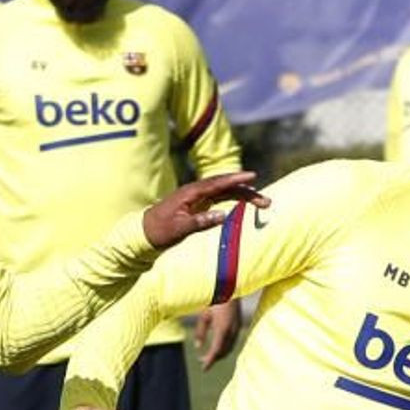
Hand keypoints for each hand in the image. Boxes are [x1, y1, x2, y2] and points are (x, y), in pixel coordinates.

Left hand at [144, 169, 262, 249]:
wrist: (144, 232)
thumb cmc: (159, 231)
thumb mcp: (179, 230)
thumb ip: (200, 222)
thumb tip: (223, 216)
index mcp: (191, 193)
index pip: (217, 183)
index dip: (235, 179)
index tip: (252, 176)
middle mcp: (196, 192)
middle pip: (226, 187)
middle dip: (247, 191)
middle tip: (266, 201)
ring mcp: (198, 197)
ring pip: (225, 192)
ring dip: (244, 195)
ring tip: (262, 203)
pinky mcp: (199, 204)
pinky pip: (220, 198)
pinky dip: (234, 198)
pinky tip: (245, 203)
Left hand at [191, 300, 241, 367]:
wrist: (230, 287)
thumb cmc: (214, 300)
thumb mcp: (204, 315)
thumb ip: (200, 331)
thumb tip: (198, 347)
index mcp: (222, 329)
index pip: (216, 351)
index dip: (210, 361)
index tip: (203, 369)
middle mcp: (231, 331)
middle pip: (223, 352)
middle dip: (213, 359)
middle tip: (202, 362)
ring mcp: (236, 328)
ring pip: (229, 348)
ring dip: (219, 354)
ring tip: (209, 356)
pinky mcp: (238, 325)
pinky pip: (232, 342)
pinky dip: (224, 347)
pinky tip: (217, 346)